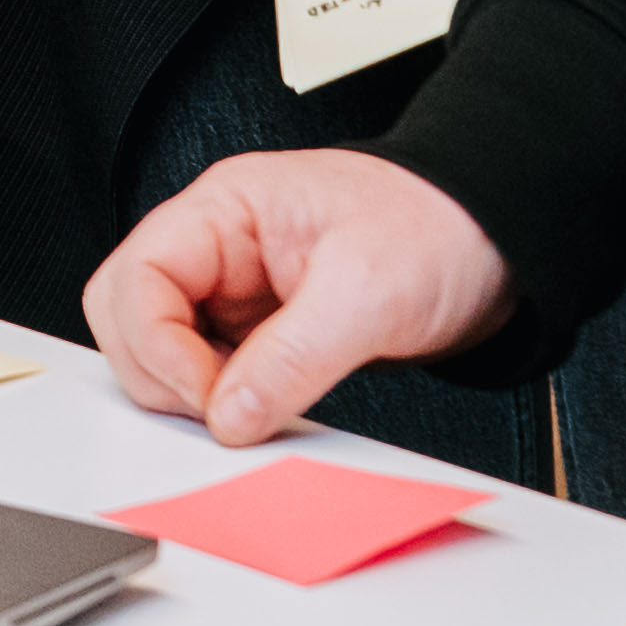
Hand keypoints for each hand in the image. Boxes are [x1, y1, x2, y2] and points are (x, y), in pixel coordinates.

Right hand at [85, 144, 514, 442]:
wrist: (496, 243)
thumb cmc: (437, 229)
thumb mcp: (368, 291)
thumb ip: (291, 357)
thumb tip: (229, 416)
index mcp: (225, 209)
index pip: (137, 277)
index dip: (156, 345)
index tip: (210, 397)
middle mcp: (218, 247)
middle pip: (129, 316)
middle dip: (161, 373)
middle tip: (222, 412)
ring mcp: (235, 291)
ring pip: (163, 351)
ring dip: (192, 394)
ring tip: (253, 412)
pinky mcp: (261, 332)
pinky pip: (212, 374)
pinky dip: (225, 404)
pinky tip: (265, 413)